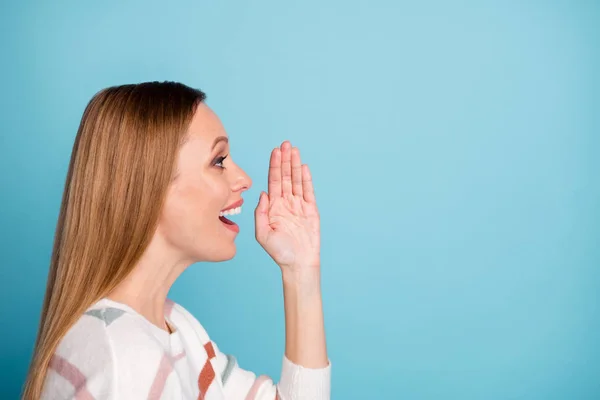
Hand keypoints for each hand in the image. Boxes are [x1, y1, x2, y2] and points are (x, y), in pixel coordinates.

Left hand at [254, 141, 320, 276]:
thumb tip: (263, 193)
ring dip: (295, 165)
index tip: (275, 151)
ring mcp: (299, 206)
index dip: (274, 166)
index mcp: (273, 207)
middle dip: (285, 160)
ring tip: (294, 150)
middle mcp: (286, 203)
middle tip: (285, 144)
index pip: (273, 181)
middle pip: (285, 177)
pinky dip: (306, 179)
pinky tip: (304, 167)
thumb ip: (261, 213)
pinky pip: (308, 192)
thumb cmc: (279, 252)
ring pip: (297, 181)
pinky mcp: (311, 211)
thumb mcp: (262, 234)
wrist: (298, 264)